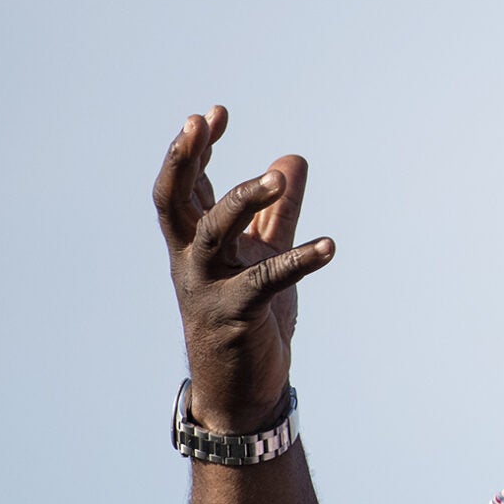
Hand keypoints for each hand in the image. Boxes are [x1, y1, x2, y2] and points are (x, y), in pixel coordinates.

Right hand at [153, 106, 334, 431]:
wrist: (241, 390)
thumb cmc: (247, 318)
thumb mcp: (264, 254)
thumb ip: (279, 211)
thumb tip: (293, 160)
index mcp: (195, 242)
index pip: (188, 185)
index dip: (197, 148)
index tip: (214, 113)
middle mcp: (191, 259)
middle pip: (174, 199)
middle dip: (185, 158)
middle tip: (200, 121)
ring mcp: (208, 286)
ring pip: (213, 231)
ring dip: (243, 199)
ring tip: (278, 178)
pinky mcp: (236, 314)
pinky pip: (267, 280)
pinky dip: (300, 260)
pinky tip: (330, 245)